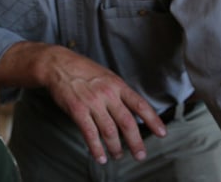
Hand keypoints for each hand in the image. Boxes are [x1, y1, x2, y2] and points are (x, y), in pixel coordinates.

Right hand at [43, 46, 165, 162]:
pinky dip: (95, 148)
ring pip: (109, 131)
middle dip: (136, 142)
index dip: (153, 120)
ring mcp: (92, 102)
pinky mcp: (77, 110)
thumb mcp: (106, 75)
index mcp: (117, 84)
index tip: (162, 133)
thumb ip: (119, 91)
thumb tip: (132, 108)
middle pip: (127, 123)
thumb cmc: (82, 69)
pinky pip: (89, 133)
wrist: (57, 64)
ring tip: (117, 155)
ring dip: (115, 147)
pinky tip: (99, 156)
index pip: (140, 105)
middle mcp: (107, 94)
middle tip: (140, 155)